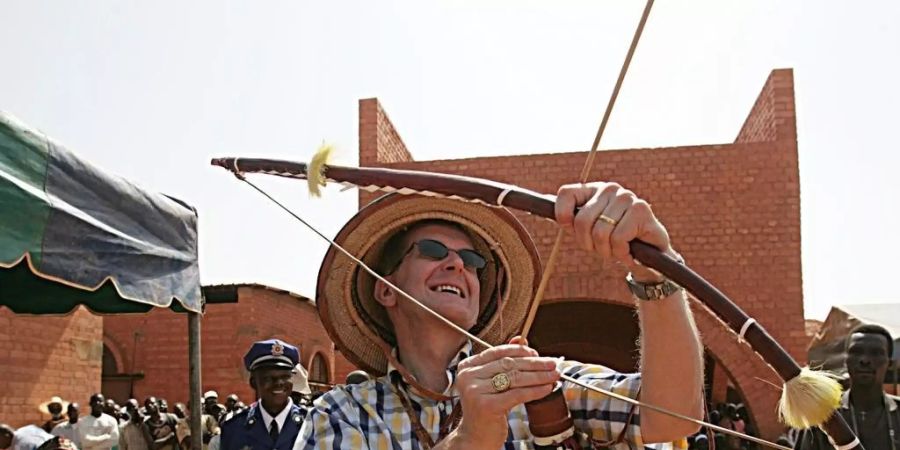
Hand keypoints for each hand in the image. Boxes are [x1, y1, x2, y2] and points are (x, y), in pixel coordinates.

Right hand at [451, 344, 559, 448]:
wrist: (476, 437)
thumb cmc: (486, 409)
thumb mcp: (493, 382)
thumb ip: (504, 361)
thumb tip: (520, 339)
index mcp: (468, 366)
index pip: (498, 352)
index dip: (520, 351)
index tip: (538, 354)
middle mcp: (468, 376)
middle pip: (509, 364)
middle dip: (534, 363)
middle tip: (553, 364)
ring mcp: (475, 391)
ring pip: (515, 378)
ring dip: (539, 376)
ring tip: (554, 375)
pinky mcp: (486, 406)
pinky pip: (517, 394)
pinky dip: (535, 390)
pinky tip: (547, 388)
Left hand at [555, 182, 675, 281]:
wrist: (648, 258)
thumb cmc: (613, 242)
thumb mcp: (587, 230)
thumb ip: (569, 217)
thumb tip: (542, 202)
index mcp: (593, 190)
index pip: (565, 193)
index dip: (564, 217)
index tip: (572, 231)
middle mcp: (609, 188)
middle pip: (581, 220)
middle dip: (588, 243)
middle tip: (601, 247)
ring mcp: (626, 197)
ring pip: (600, 232)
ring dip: (607, 250)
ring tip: (618, 248)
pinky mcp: (641, 210)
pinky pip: (618, 238)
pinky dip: (621, 252)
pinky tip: (629, 250)